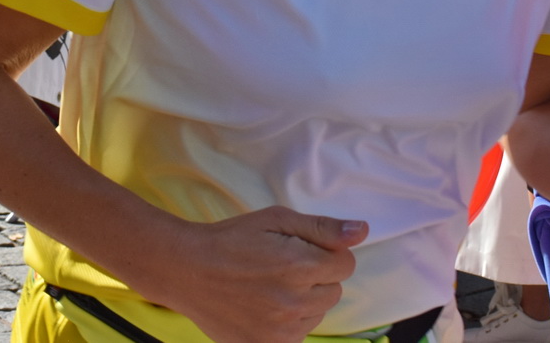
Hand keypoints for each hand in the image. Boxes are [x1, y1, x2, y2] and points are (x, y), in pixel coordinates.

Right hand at [140, 208, 364, 342]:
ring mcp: (281, 330)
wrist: (187, 270)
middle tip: (282, 265)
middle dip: (317, 276)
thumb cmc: (232, 239)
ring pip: (317, 314)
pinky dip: (289, 322)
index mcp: (300, 265)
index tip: (302, 249)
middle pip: (334, 291)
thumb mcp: (276, 219)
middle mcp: (294, 302)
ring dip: (303, 300)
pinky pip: (298, 335)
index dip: (327, 252)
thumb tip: (362, 231)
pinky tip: (265, 306)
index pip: (345, 264)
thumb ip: (323, 228)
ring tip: (270, 285)